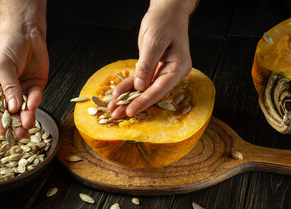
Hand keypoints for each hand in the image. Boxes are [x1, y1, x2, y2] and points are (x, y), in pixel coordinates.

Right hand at [0, 30, 48, 137]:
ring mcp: (23, 91)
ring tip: (29, 124)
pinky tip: (34, 104)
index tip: (6, 133)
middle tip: (21, 133)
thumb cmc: (6, 47)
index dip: (1, 122)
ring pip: (25, 108)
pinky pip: (36, 97)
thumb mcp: (2, 66)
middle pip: (12, 113)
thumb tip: (12, 108)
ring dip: (27, 117)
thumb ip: (9, 87)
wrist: (26, 34)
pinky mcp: (36, 87)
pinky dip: (35, 102)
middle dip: (16, 124)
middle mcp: (8, 93)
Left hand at [108, 0, 194, 118]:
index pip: (160, 88)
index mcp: (178, 67)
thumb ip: (147, 65)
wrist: (166, 10)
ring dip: (128, 98)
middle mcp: (171, 72)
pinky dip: (127, 86)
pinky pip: (139, 80)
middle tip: (116, 115)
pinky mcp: (152, 67)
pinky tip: (116, 94)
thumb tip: (140, 87)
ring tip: (113, 109)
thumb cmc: (165, 21)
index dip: (144, 101)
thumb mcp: (154, 41)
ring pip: (143, 89)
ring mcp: (162, 71)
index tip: (130, 110)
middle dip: (133, 104)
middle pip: (151, 93)